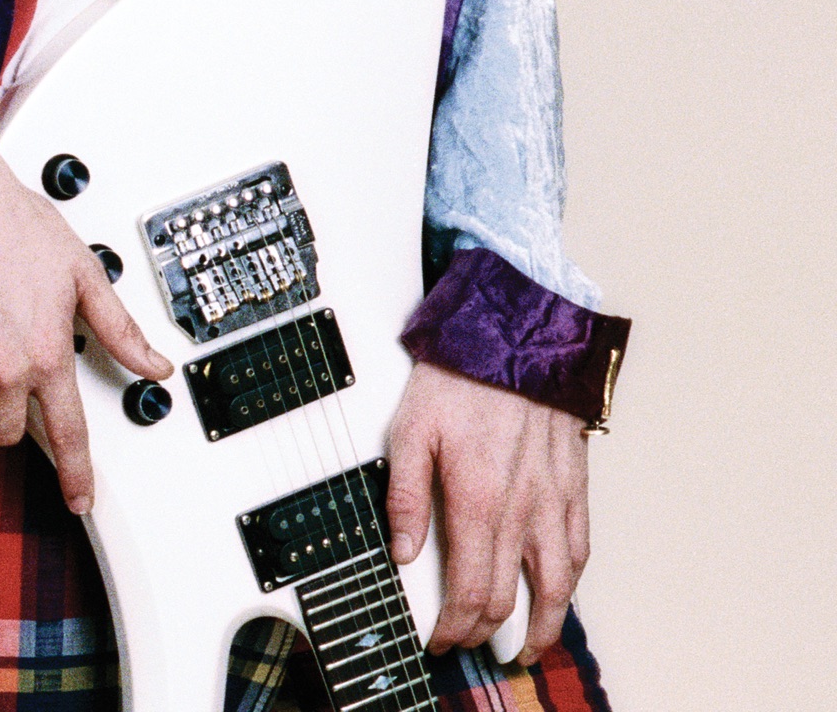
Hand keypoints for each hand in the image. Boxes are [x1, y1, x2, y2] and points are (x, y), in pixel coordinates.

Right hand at [0, 125, 171, 516]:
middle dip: (15, 415)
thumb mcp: (81, 271)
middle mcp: (6, 368)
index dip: (77, 475)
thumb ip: (119, 327)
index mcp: (49, 351)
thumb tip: (155, 364)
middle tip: (13, 376)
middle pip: (11, 435)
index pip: (68, 434)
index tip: (80, 500)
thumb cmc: (10, 222)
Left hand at [385, 361, 589, 661]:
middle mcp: (523, 511)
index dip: (454, 626)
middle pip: (509, 598)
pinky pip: (580, 551)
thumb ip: (406, 495)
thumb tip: (403, 552)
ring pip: (557, 588)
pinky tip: (559, 593)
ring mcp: (555, 502)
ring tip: (522, 648)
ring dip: (540, 627)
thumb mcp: (410, 427)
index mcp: (478, 500)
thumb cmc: (460, 377)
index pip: (471, 591)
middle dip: (485, 633)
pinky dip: (570, 584)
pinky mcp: (575, 487)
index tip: (439, 638)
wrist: (516, 336)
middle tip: (467, 643)